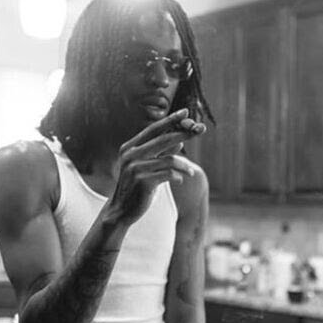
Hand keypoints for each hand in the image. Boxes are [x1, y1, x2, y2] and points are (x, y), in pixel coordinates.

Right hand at [105, 108, 204, 226]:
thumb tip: (180, 142)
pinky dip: (178, 177)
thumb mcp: (147, 167)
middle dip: (184, 133)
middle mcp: (131, 155)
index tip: (186, 112)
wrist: (121, 210)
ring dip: (184, 165)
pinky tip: (179, 180)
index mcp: (130, 147)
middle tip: (200, 130)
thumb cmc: (137, 186)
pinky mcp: (142, 181)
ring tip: (190, 172)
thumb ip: (161, 154)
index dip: (170, 120)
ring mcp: (135, 168)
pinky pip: (169, 174)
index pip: (153, 129)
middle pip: (164, 139)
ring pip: (170, 159)